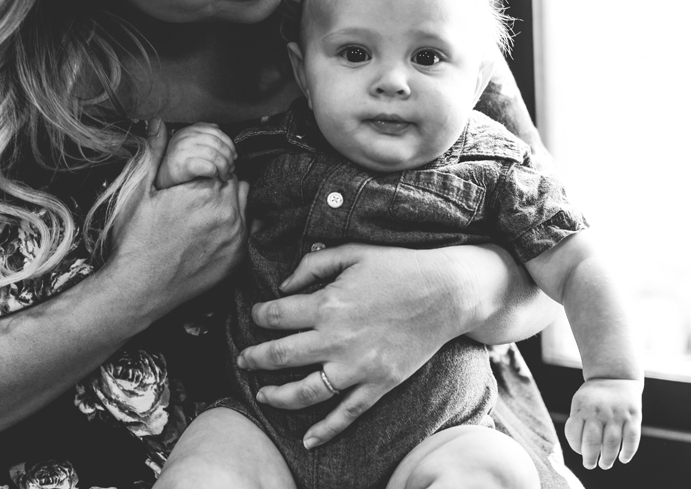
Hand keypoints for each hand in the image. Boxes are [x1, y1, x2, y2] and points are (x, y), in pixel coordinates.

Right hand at [105, 119, 248, 318]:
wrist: (139, 289)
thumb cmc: (135, 241)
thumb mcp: (139, 193)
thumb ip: (153, 153)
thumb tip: (155, 121)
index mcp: (203, 190)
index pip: (222, 162)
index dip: (208, 168)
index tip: (195, 177)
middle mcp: (226, 212)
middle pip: (235, 181)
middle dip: (219, 183)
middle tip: (195, 199)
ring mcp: (236, 237)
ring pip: (244, 204)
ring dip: (230, 204)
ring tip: (202, 217)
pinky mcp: (239, 258)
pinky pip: (247, 230)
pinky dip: (234, 229)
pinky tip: (209, 236)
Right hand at [154, 122, 236, 188]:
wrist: (161, 182)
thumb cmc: (178, 167)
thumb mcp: (188, 145)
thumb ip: (202, 135)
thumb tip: (217, 128)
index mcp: (188, 130)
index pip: (216, 132)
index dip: (229, 144)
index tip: (234, 155)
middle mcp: (184, 137)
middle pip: (218, 143)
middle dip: (229, 157)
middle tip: (231, 169)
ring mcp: (182, 150)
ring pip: (215, 155)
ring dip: (224, 167)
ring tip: (224, 175)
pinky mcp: (182, 165)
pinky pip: (207, 166)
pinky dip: (215, 172)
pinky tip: (215, 177)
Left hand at [236, 244, 470, 447]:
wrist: (447, 291)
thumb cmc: (399, 266)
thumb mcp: (353, 251)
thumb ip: (314, 264)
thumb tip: (283, 285)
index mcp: (328, 303)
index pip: (275, 316)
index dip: (258, 316)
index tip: (255, 316)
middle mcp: (337, 339)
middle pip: (280, 356)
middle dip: (254, 359)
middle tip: (242, 359)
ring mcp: (358, 366)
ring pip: (305, 391)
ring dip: (276, 396)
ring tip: (261, 395)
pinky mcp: (379, 384)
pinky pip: (347, 414)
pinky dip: (325, 430)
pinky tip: (307, 439)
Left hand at [563, 377, 642, 469]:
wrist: (615, 376)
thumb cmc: (594, 396)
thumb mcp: (580, 402)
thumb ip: (578, 422)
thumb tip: (581, 450)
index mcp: (582, 406)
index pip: (574, 433)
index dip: (575, 446)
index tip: (579, 451)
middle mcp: (599, 410)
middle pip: (592, 441)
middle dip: (590, 458)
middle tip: (590, 465)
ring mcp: (617, 413)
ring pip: (612, 443)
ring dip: (608, 458)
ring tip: (605, 464)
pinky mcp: (633, 416)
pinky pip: (632, 438)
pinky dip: (628, 452)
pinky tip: (623, 459)